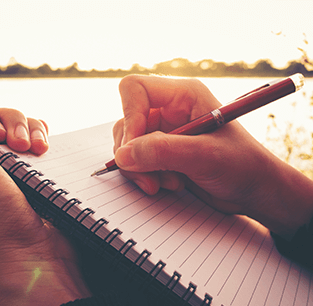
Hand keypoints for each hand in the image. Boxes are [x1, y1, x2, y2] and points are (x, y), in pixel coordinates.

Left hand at [0, 86, 90, 304]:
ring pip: (22, 128)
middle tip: (22, 147)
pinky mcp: (36, 176)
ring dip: (32, 131)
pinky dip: (44, 139)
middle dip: (13, 124)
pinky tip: (46, 152)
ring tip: (39, 151)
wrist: (34, 257)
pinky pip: (40, 142)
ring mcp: (11, 170)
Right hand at [113, 75, 312, 237]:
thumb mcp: (205, 156)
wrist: (255, 192)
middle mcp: (169, 110)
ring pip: (128, 144)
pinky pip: (135, 160)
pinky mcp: (162, 152)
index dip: (129, 117)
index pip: (135, 89)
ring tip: (169, 183)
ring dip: (141, 168)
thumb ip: (162, 152)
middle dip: (134, 153)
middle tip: (151, 177)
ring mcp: (164, 132)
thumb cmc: (243, 166)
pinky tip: (169, 185)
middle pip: (126, 121)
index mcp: (183, 95)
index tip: (134, 149)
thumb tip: (122, 155)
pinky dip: (145, 175)